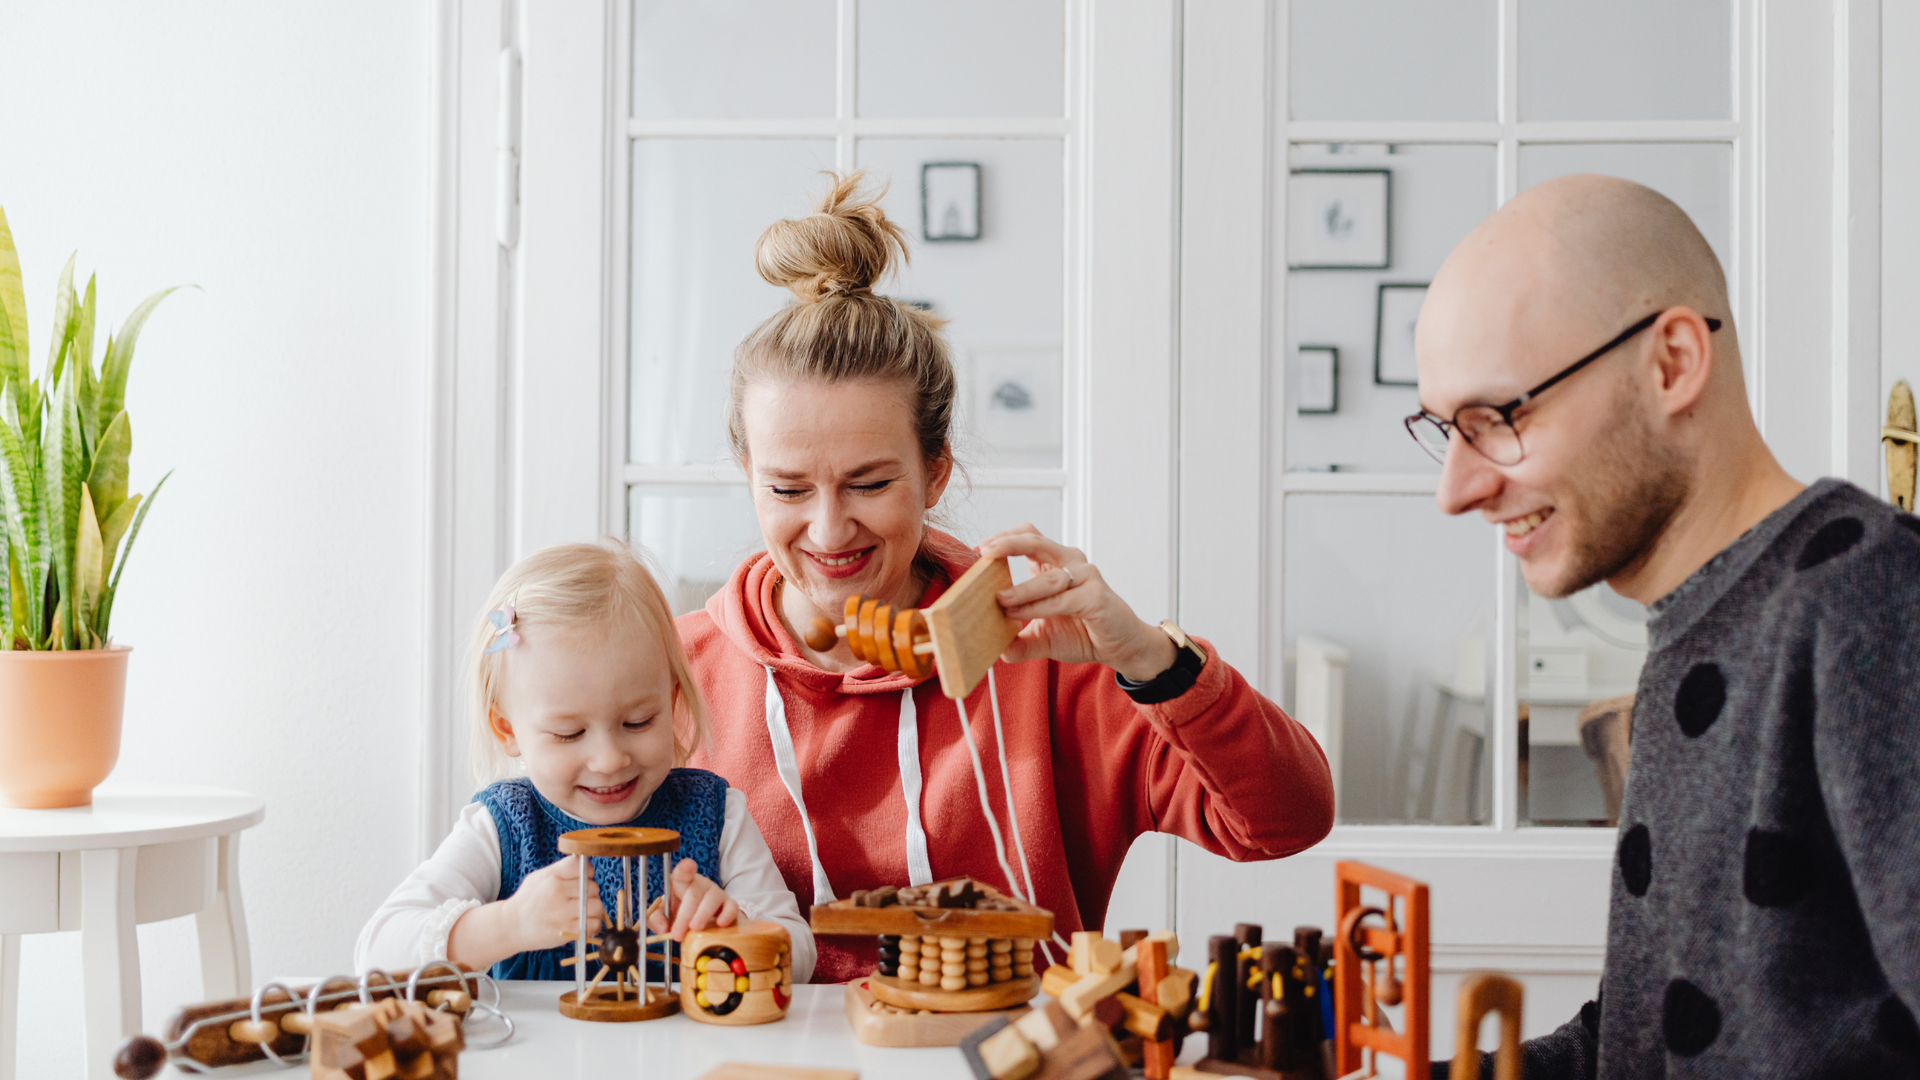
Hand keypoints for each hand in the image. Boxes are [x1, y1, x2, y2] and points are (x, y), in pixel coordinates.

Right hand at [505, 856, 606, 952]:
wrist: (512, 926)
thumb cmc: (528, 900)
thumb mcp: (538, 877)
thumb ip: (561, 869)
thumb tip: (584, 862)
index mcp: (552, 877)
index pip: (582, 866)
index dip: (586, 872)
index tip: (582, 878)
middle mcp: (557, 893)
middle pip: (593, 887)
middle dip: (589, 891)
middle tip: (579, 897)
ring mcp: (563, 913)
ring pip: (597, 906)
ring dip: (593, 908)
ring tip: (582, 910)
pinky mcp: (567, 931)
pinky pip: (594, 925)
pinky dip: (592, 924)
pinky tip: (583, 922)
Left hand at [648, 858, 739, 941]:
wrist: (700, 921)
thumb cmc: (679, 913)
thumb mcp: (663, 915)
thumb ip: (656, 919)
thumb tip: (663, 929)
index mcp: (682, 883)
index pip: (682, 873)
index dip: (685, 869)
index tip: (687, 866)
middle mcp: (700, 884)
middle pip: (694, 894)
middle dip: (684, 915)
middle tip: (677, 934)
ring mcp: (716, 893)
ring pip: (712, 899)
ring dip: (702, 914)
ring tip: (695, 928)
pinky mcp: (729, 904)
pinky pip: (732, 906)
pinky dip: (727, 915)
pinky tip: (721, 924)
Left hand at [977, 525, 1177, 682]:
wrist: (1120, 648)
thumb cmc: (1083, 633)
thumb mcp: (1042, 637)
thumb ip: (1018, 640)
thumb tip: (991, 649)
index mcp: (1054, 564)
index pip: (1027, 536)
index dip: (1002, 538)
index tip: (977, 550)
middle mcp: (1070, 562)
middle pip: (1035, 540)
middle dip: (1007, 543)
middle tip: (983, 552)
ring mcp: (1085, 576)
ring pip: (1047, 576)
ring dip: (1020, 589)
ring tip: (999, 600)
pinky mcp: (1095, 596)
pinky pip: (1061, 599)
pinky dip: (1037, 606)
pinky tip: (1018, 614)